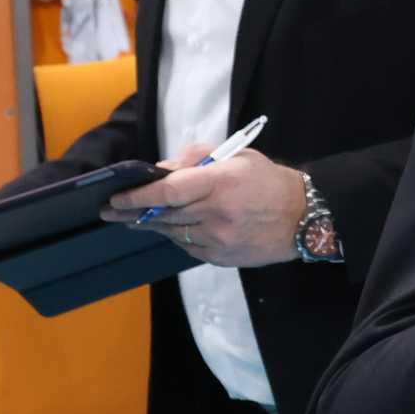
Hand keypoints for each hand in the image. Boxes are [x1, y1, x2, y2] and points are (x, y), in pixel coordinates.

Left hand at [102, 146, 312, 267]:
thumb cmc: (268, 182)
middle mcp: (217, 213)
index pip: (168, 190)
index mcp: (221, 182)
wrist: (303, 217)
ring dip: (150, 225)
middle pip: (162, 215)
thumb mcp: (237, 156)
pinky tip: (170, 229)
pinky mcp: (221, 257)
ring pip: (171, 232)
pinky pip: (187, 247)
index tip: (117, 197)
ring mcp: (218, 238)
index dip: (138, 196)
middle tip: (111, 210)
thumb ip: (196, 158)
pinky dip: (175, 236)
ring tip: (134, 219)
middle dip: (132, 212)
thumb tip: (162, 170)